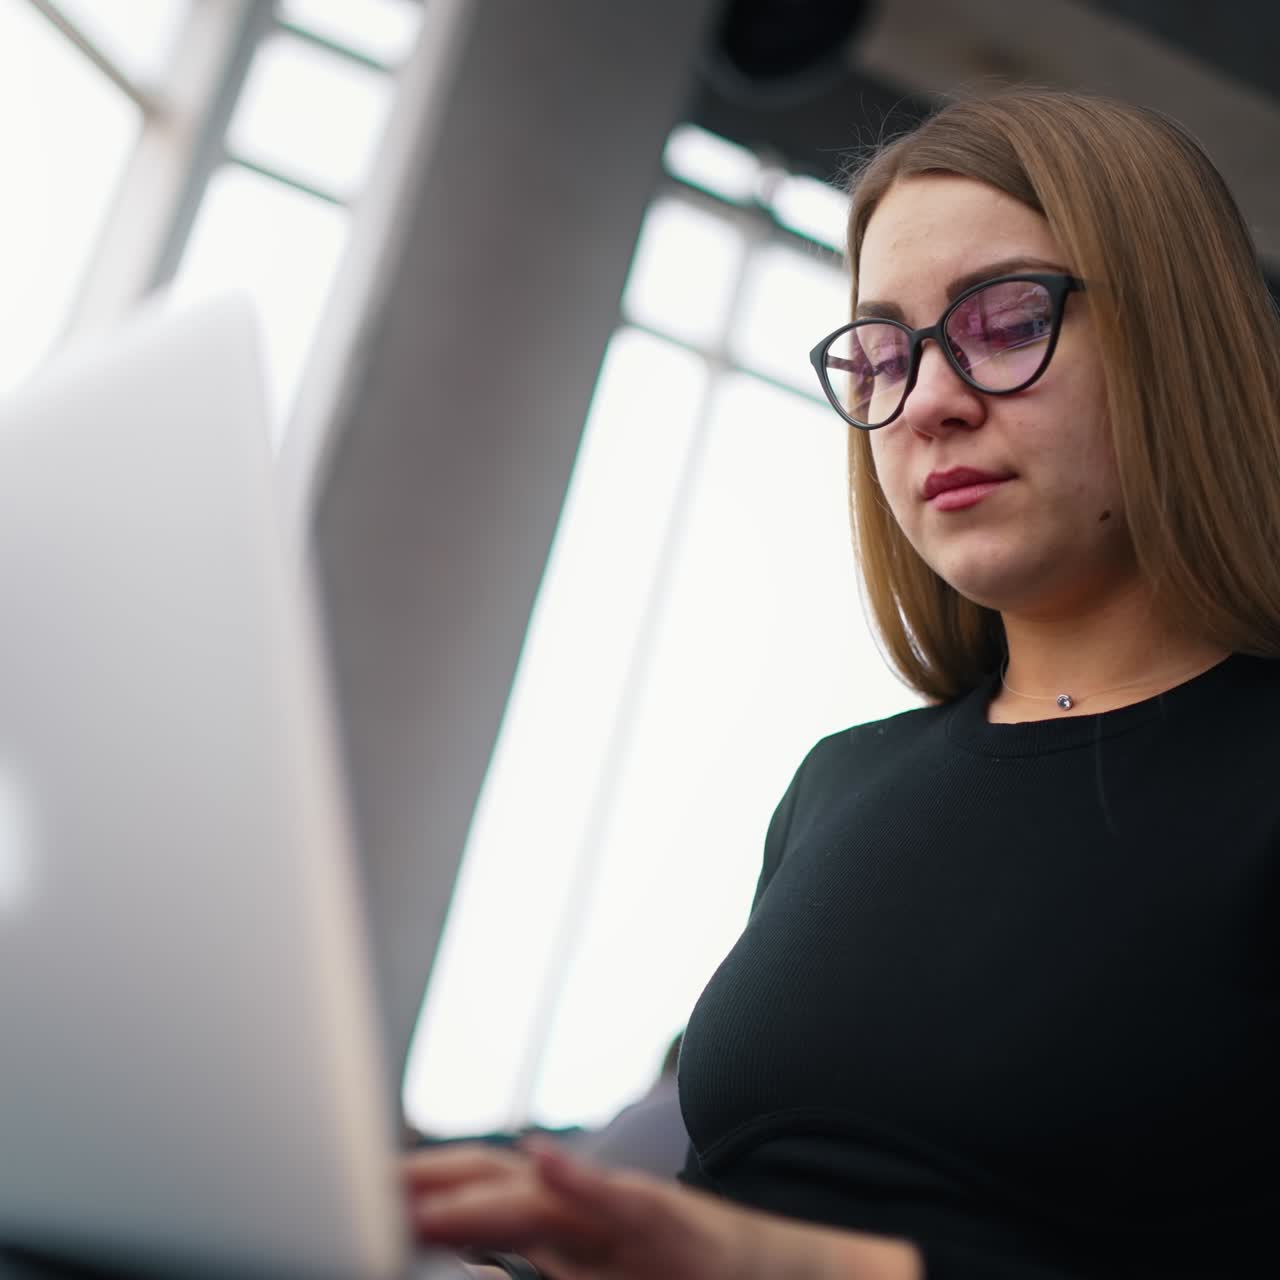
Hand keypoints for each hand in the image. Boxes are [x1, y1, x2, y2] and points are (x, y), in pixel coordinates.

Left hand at [402, 1138, 921, 1279]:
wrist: (776, 1271)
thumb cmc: (679, 1275)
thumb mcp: (590, 1270)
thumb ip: (533, 1255)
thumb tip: (459, 1252)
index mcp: (559, 1221)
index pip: (475, 1187)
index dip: (416, 1186)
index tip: (351, 1192)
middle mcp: (584, 1206)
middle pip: (492, 1177)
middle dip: (424, 1184)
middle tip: (354, 1189)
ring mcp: (625, 1216)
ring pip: (542, 1199)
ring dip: (477, 1197)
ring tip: (416, 1202)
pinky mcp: (670, 1229)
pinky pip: (620, 1203)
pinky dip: (580, 1181)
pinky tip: (545, 1161)